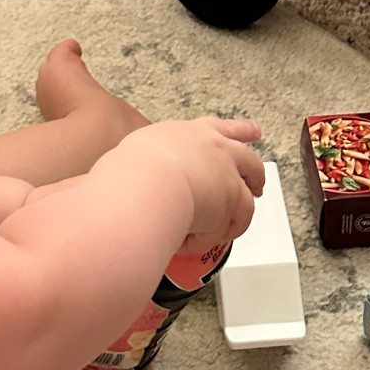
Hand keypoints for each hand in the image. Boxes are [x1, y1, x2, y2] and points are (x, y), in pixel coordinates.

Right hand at [110, 117, 263, 251]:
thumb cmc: (129, 171)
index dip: (236, 131)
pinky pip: (235, 221)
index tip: (251, 133)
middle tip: (258, 183)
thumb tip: (110, 181)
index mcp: (186, 133)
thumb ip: (137, 166)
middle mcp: (213, 147)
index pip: (215, 127)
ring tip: (231, 226)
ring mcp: (228, 172)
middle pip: (245, 155)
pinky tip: (199, 241)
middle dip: (253, 170)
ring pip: (248, 192)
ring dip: (238, 212)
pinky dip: (217, 234)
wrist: (145, 184)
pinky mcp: (236, 198)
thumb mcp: (131, 157)